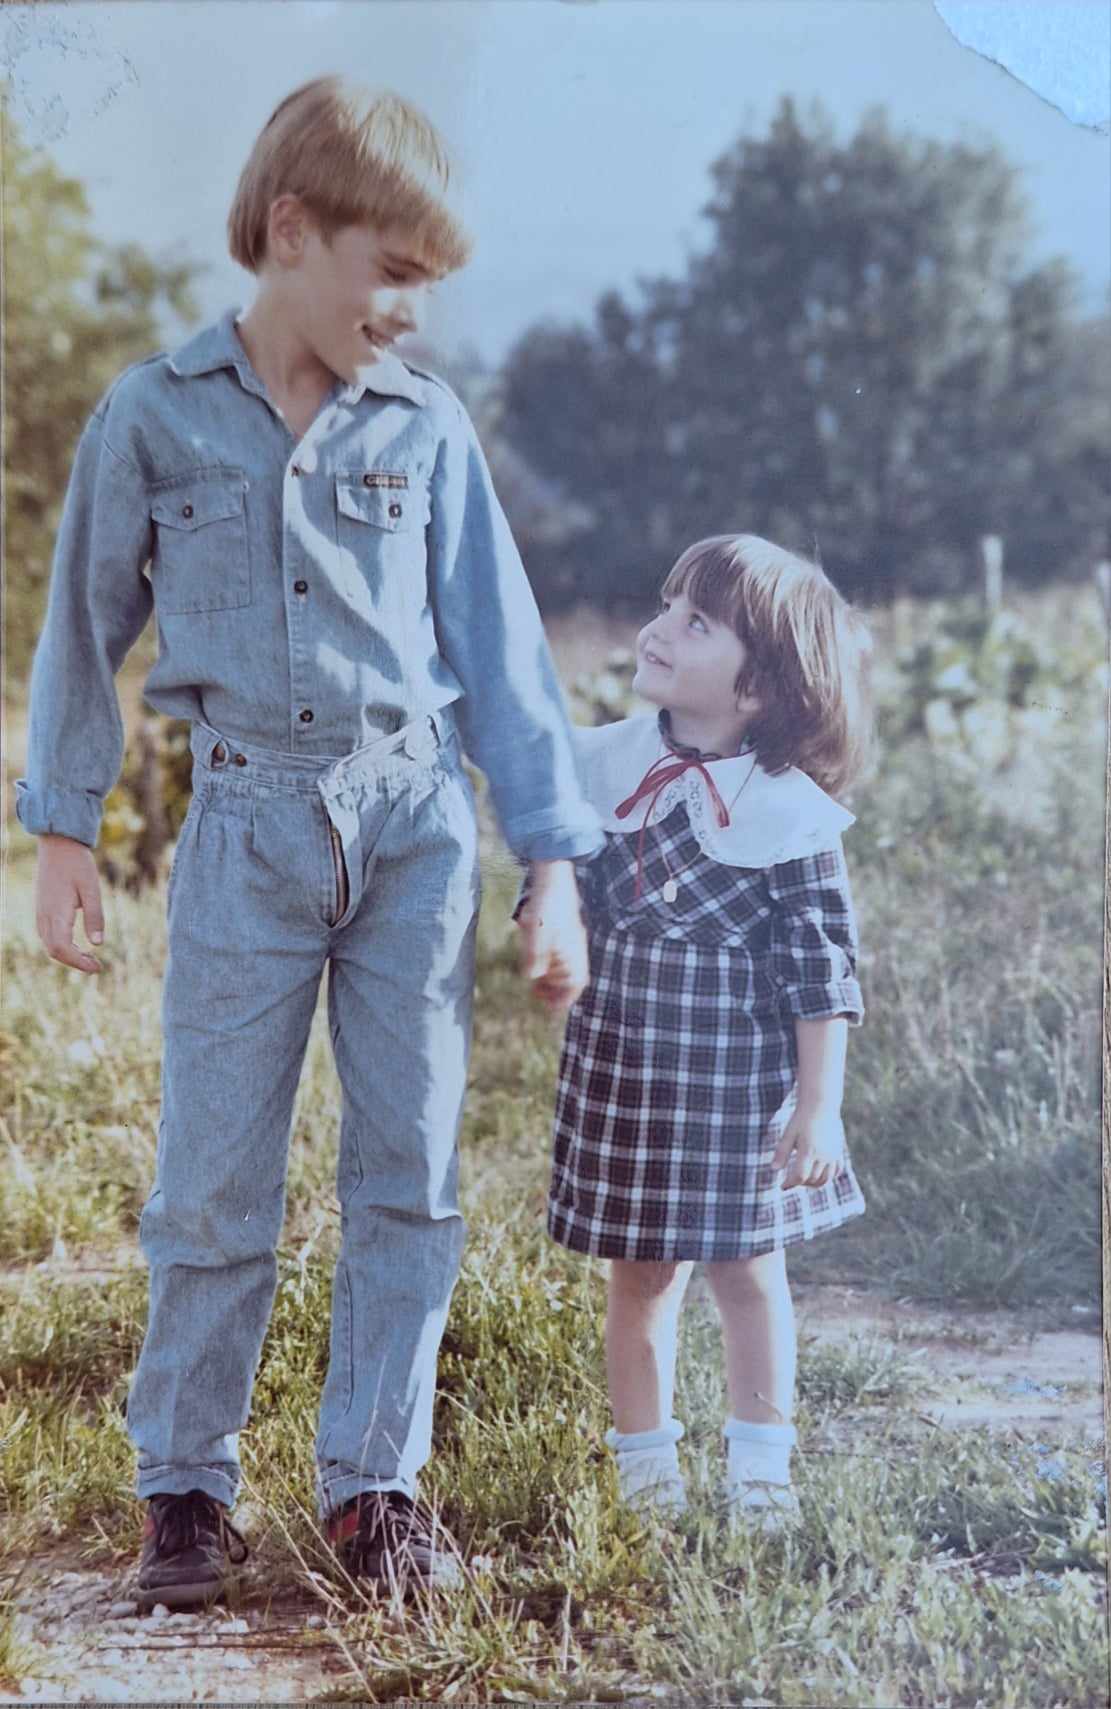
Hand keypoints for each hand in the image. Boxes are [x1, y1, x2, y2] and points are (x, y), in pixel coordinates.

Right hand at [34, 834, 104, 973]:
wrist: (58, 845)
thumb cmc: (77, 864)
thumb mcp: (92, 889)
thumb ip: (94, 916)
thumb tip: (98, 944)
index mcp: (56, 912)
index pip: (62, 949)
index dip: (79, 963)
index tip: (98, 968)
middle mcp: (44, 916)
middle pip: (54, 951)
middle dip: (75, 962)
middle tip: (97, 965)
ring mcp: (40, 913)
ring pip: (49, 945)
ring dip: (68, 955)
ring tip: (90, 957)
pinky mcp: (42, 910)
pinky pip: (48, 936)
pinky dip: (62, 946)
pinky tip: (78, 944)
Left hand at [516, 860, 588, 1012]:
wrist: (554, 881)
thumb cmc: (544, 911)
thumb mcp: (534, 940)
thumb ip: (534, 962)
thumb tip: (532, 977)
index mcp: (573, 957)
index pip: (573, 988)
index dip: (561, 1001)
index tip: (550, 1009)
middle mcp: (578, 951)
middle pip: (571, 981)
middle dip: (555, 990)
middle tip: (537, 993)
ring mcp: (575, 940)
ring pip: (568, 966)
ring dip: (553, 976)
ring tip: (537, 978)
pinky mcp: (570, 930)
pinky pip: (566, 953)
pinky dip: (554, 961)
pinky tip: (540, 956)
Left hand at [771, 1104, 843, 1190]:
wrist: (822, 1104)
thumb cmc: (802, 1118)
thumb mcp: (789, 1134)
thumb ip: (781, 1152)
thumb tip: (774, 1169)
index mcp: (809, 1151)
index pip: (800, 1176)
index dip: (790, 1183)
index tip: (782, 1185)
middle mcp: (823, 1155)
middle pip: (812, 1179)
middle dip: (800, 1183)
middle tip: (790, 1180)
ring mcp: (833, 1154)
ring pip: (826, 1179)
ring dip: (814, 1183)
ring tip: (803, 1180)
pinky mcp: (839, 1151)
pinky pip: (837, 1171)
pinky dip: (828, 1177)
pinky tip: (819, 1175)